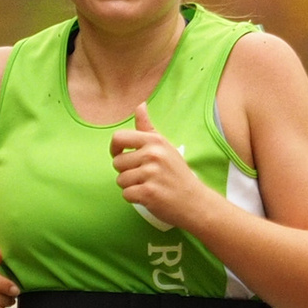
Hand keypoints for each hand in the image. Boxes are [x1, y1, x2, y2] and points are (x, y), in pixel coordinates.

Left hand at [109, 105, 215, 229]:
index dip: (114, 149)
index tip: (120, 155)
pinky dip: (134, 198)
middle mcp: (152, 154)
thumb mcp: (164, 146)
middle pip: (117, 162)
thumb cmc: (176, 173)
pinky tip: (149, 196)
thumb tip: (140, 105)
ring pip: (120, 180)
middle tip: (144, 176)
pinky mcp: (148, 193)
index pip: (118, 138)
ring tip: (148, 186)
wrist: (194, 201)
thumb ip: (147, 128)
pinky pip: (126, 194)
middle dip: (126, 172)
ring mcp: (151, 174)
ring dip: (130, 186)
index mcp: (154, 141)